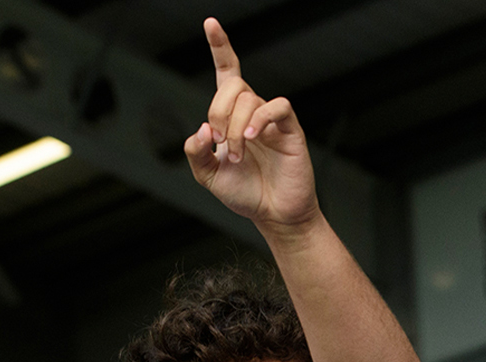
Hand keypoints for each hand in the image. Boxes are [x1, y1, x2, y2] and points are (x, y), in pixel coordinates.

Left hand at [184, 19, 318, 234]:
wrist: (273, 214)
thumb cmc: (244, 193)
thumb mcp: (208, 175)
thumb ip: (195, 152)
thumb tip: (202, 129)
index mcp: (231, 115)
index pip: (226, 73)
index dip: (220, 46)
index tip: (210, 23)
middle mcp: (252, 111)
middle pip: (232, 86)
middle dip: (218, 112)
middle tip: (219, 142)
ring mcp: (271, 119)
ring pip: (249, 100)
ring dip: (235, 129)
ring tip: (237, 156)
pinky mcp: (290, 129)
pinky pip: (277, 106)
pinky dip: (260, 119)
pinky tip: (251, 138)